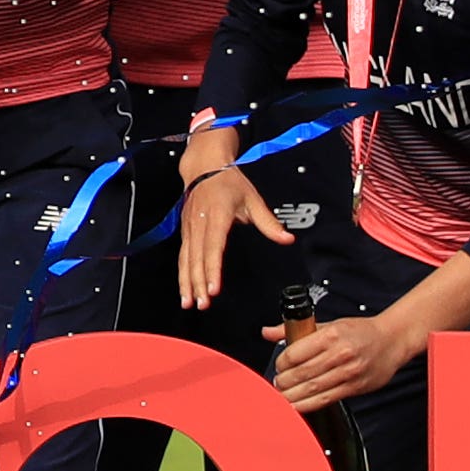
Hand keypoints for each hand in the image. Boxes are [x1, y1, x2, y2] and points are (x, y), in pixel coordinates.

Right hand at [175, 146, 278, 309]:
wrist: (203, 166)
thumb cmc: (228, 182)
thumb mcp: (252, 198)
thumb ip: (268, 222)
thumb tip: (287, 238)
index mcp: (217, 215)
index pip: (213, 246)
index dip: (212, 268)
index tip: (213, 287)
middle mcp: (199, 223)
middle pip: (196, 258)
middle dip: (197, 282)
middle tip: (202, 304)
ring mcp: (189, 228)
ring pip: (186, 259)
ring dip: (186, 282)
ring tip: (189, 303)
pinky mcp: (185, 231)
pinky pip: (182, 256)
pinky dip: (182, 275)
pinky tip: (185, 290)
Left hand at [268, 298, 421, 413]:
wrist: (392, 341)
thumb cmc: (360, 332)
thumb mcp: (328, 324)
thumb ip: (296, 330)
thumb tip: (268, 332)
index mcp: (331, 335)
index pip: (296, 353)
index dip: (281, 363)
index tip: (278, 366)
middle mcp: (340, 354)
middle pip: (302, 373)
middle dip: (284, 382)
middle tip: (277, 383)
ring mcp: (348, 372)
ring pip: (313, 388)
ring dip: (292, 395)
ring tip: (281, 396)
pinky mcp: (355, 387)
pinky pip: (326, 399)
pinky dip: (308, 404)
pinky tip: (296, 405)